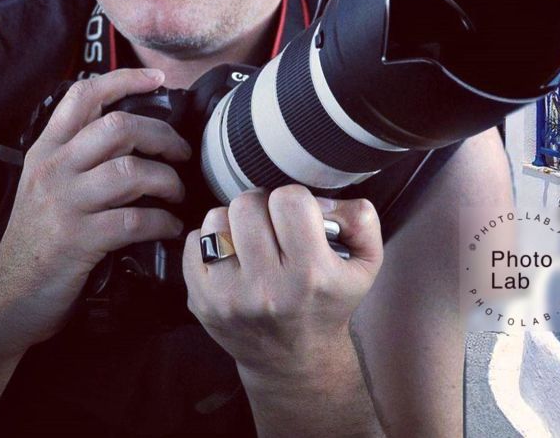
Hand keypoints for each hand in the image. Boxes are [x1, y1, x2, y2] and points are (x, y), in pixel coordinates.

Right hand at [0, 69, 189, 356]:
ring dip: (167, 180)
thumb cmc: (39, 236)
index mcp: (47, 149)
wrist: (8, 295)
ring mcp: (65, 203)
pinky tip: (170, 226)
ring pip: (131, 171)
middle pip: (118, 127)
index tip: (159, 79)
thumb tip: (137, 131)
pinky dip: (163, 221)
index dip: (124, 79)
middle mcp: (54, 168)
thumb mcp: (47, 182)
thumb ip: (80, 153)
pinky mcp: (78, 240)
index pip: (83, 95)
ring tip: (178, 192)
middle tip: (182, 152)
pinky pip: (134, 221)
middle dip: (162, 135)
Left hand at [182, 185, 382, 381]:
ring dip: (233, 222)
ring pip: (216, 219)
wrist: (295, 360)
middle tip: (271, 224)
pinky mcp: (202, 301)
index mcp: (310, 274)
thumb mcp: (365, 263)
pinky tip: (232, 256)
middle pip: (247, 204)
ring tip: (250, 240)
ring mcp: (229, 297)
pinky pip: (194, 242)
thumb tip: (324, 200)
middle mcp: (267, 288)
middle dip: (261, 205)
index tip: (298, 216)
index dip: (295, 199)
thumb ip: (361, 219)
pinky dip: (211, 240)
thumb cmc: (327, 301)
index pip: (289, 200)